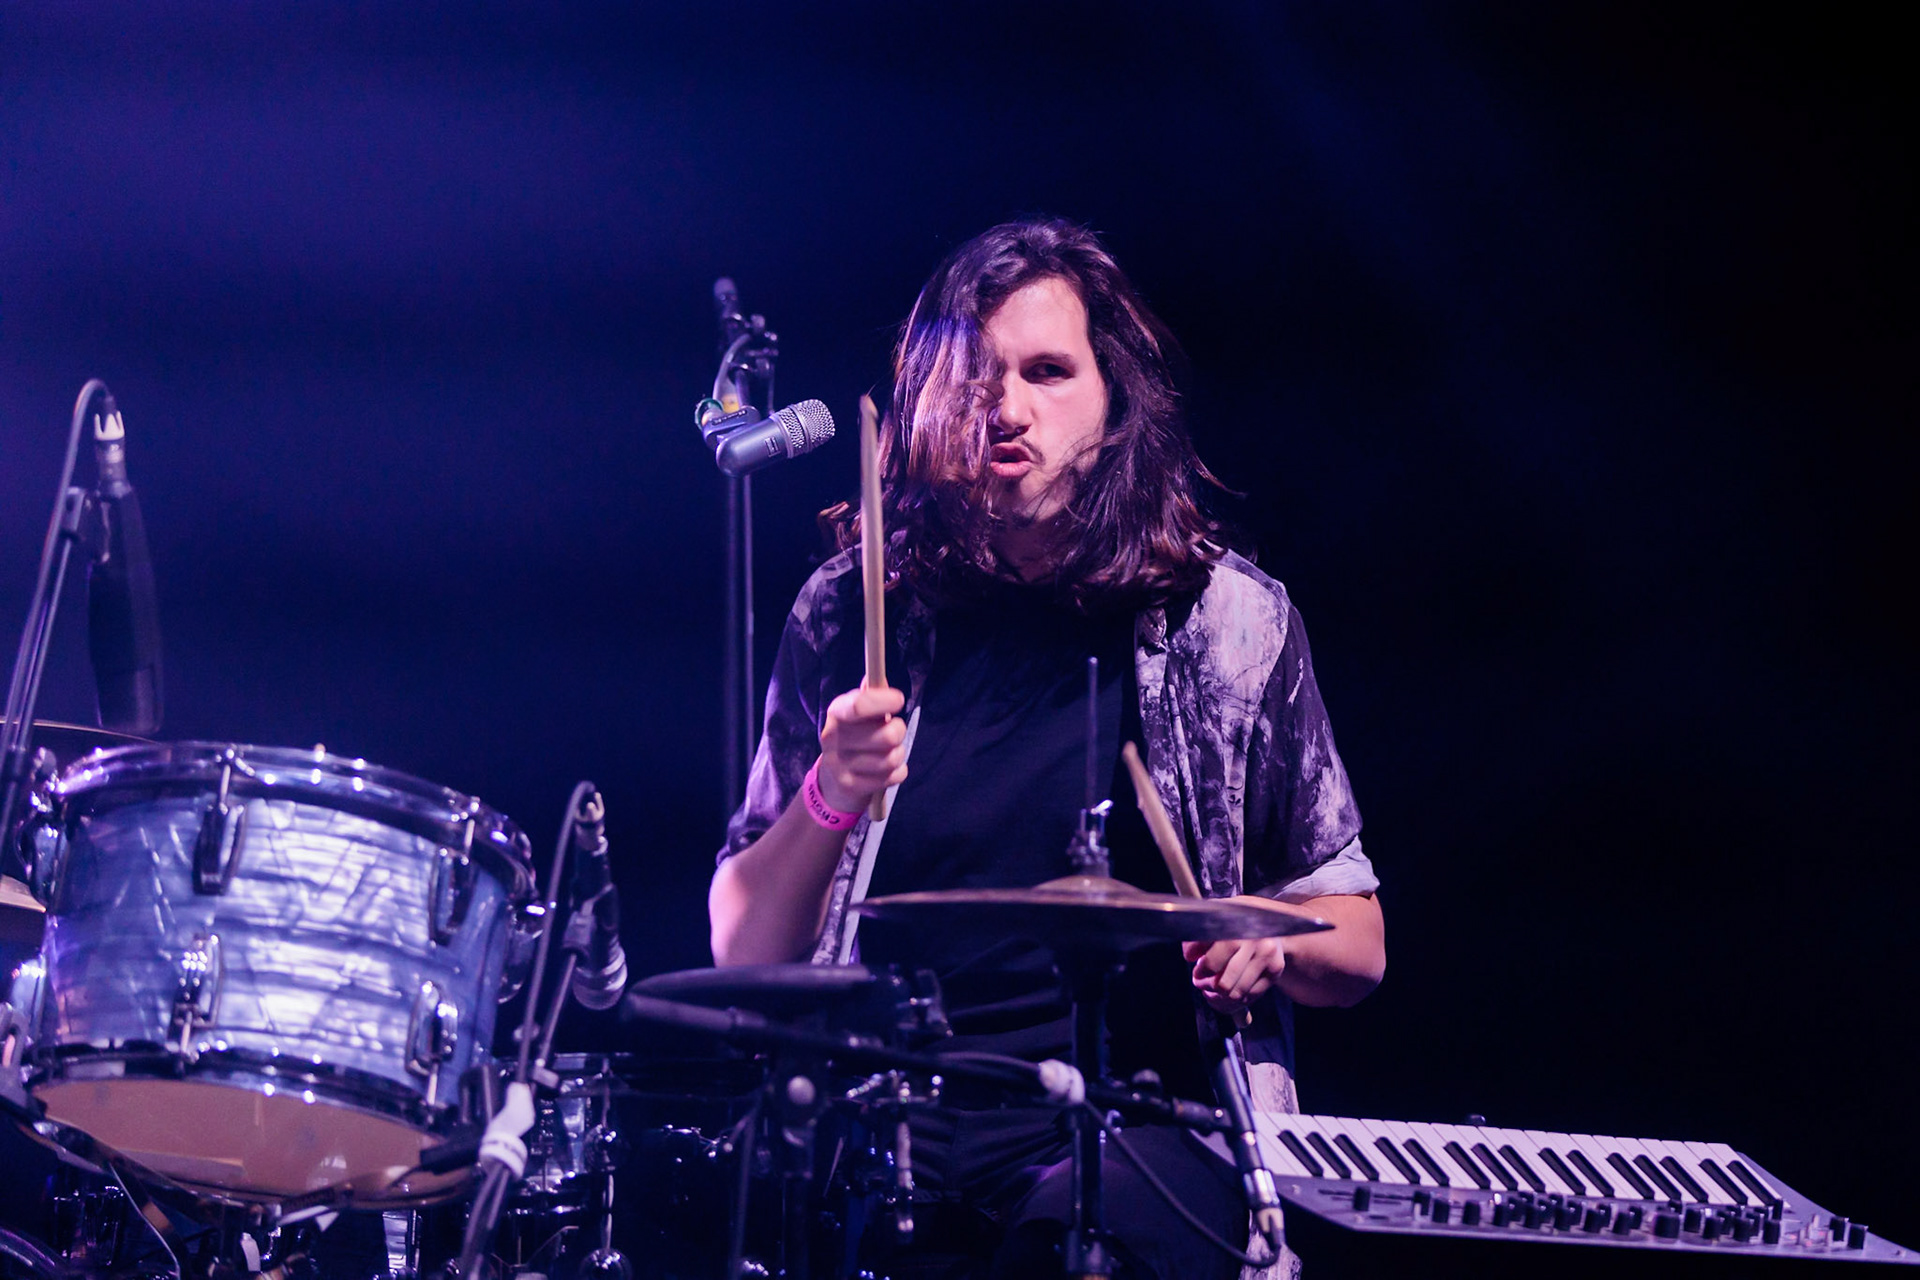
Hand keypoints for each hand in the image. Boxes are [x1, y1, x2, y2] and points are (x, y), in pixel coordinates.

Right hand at [816, 685, 907, 811]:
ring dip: (899, 754)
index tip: (898, 700)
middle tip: (894, 731)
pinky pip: (892, 777)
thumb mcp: (858, 713)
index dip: (884, 701)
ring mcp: (840, 764)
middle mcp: (833, 737)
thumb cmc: (856, 735)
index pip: (860, 705)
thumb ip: (870, 697)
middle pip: (887, 736)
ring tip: (891, 751)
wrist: (834, 777)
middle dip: (899, 732)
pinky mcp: (850, 785)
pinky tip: (887, 770)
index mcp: (837, 712)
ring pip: (891, 759)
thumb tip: (875, 677)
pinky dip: (898, 773)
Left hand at [1183, 926, 1286, 1019]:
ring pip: (1237, 993)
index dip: (1201, 972)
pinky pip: (1251, 995)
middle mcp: (1254, 942)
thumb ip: (1198, 937)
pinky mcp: (1276, 968)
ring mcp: (1267, 956)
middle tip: (1202, 982)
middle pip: (1224, 984)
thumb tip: (1188, 956)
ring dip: (1221, 996)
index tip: (1197, 972)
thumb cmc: (1234, 920)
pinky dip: (1237, 998)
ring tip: (1214, 988)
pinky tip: (1230, 990)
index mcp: (1235, 928)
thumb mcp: (1213, 920)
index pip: (1213, 963)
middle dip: (1208, 986)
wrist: (1267, 916)